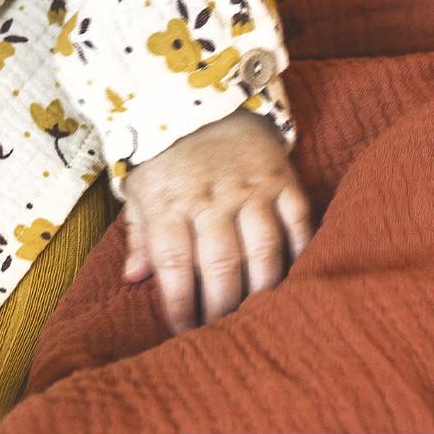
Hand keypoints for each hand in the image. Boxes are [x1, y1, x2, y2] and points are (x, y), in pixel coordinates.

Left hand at [119, 106, 313, 334]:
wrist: (200, 97)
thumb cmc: (163, 153)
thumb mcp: (139, 187)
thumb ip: (138, 233)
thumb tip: (133, 277)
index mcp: (168, 200)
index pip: (173, 264)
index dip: (178, 304)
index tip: (183, 333)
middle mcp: (210, 197)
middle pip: (221, 265)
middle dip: (222, 308)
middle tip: (224, 336)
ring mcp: (249, 189)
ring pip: (263, 252)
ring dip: (262, 293)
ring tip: (259, 320)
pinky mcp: (282, 180)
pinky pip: (298, 226)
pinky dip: (300, 257)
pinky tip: (296, 283)